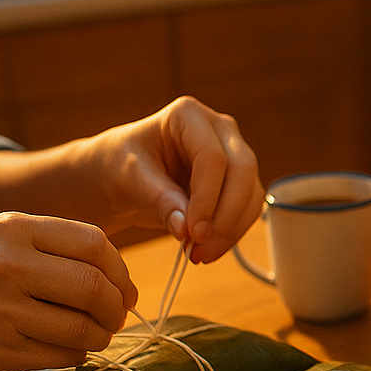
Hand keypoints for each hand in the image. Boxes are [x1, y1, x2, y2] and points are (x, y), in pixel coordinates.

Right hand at [0, 212, 135, 370]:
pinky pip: (61, 356)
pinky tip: (65, 350)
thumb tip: (117, 277)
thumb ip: (50, 249)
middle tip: (114, 318)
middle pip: (95, 288)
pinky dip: (75, 356)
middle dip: (116, 308)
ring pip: (83, 328)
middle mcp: (6, 265)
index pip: (95, 244)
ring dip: (99, 337)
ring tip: (92, 336)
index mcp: (11, 229)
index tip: (123, 289)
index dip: (120, 271)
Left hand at [86, 96, 262, 262]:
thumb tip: (187, 230)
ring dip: (231, 229)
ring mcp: (233, 153)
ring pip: (251, 192)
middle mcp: (219, 129)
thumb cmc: (119, 165)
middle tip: (201, 248)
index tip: (194, 233)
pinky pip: (247, 208)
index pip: (212, 157)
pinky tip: (208, 249)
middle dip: (225, 216)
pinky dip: (232, 232)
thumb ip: (159, 200)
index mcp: (188, 115)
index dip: (207, 198)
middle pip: (242, 171)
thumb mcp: (130, 179)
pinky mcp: (238, 180)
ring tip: (201, 254)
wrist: (120, 175)